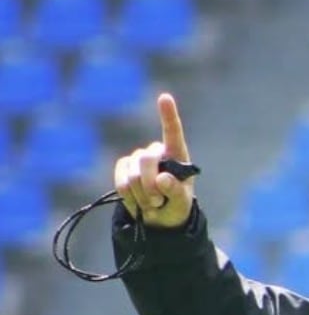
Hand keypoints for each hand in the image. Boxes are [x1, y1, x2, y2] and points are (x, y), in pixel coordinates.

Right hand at [113, 92, 195, 228]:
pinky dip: (129, 195)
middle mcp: (157, 152)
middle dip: (149, 184)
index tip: (165, 97)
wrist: (158, 217)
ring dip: (141, 194)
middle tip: (158, 201)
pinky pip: (121, 180)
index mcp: (177, 155)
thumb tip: (162, 179)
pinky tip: (138, 201)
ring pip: (132, 173)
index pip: (173, 132)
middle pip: (146, 160)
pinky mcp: (123, 167)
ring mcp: (138, 158)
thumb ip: (175, 191)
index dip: (168, 115)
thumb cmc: (176, 205)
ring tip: (152, 203)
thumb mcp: (182, 202)